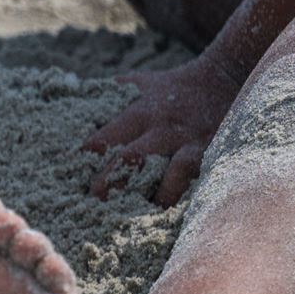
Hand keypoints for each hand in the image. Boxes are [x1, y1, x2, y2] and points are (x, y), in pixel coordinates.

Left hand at [81, 54, 244, 205]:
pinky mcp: (216, 151)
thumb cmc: (174, 87)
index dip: (85, 162)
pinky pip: (200, 178)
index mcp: (138, 112)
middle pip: (129, 159)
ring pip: (168, 173)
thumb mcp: (138, 85)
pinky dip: (186, 195)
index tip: (67, 182)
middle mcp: (162, 128)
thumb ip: (108, 98)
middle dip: (110, 184)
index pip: (103, 140)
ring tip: (134, 217)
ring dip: (151, 196)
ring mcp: (191, 142)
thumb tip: (69, 103)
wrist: (228, 76)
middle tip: (91, 207)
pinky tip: (171, 213)